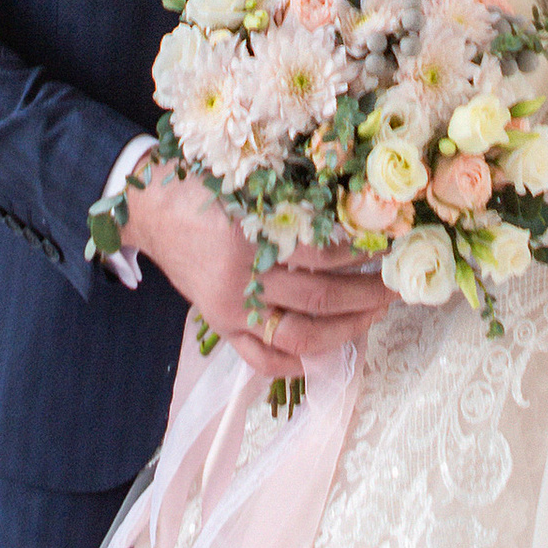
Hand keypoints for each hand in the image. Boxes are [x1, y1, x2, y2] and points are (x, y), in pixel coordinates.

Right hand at [120, 160, 389, 380]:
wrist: (152, 210)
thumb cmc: (206, 188)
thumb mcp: (250, 184)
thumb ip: (294, 201)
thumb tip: (356, 209)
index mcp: (253, 232)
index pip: (323, 252)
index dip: (362, 251)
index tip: (390, 244)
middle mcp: (242, 277)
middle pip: (321, 296)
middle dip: (367, 294)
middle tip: (395, 286)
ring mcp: (230, 308)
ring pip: (300, 334)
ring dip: (346, 328)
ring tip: (373, 313)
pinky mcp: (220, 325)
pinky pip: (260, 359)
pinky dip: (294, 364)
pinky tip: (325, 354)